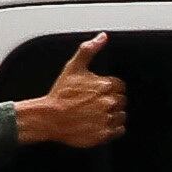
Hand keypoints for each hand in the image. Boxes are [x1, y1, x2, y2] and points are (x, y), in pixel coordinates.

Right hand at [13, 35, 126, 150]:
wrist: (49, 117)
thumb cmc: (60, 94)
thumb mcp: (73, 67)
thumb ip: (89, 50)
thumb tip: (102, 37)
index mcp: (105, 85)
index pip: (120, 86)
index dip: (111, 88)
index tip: (101, 91)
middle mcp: (109, 102)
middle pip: (122, 101)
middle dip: (112, 100)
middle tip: (96, 103)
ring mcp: (107, 119)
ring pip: (121, 116)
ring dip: (114, 115)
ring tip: (97, 114)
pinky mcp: (104, 134)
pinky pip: (119, 130)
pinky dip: (113, 129)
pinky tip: (100, 124)